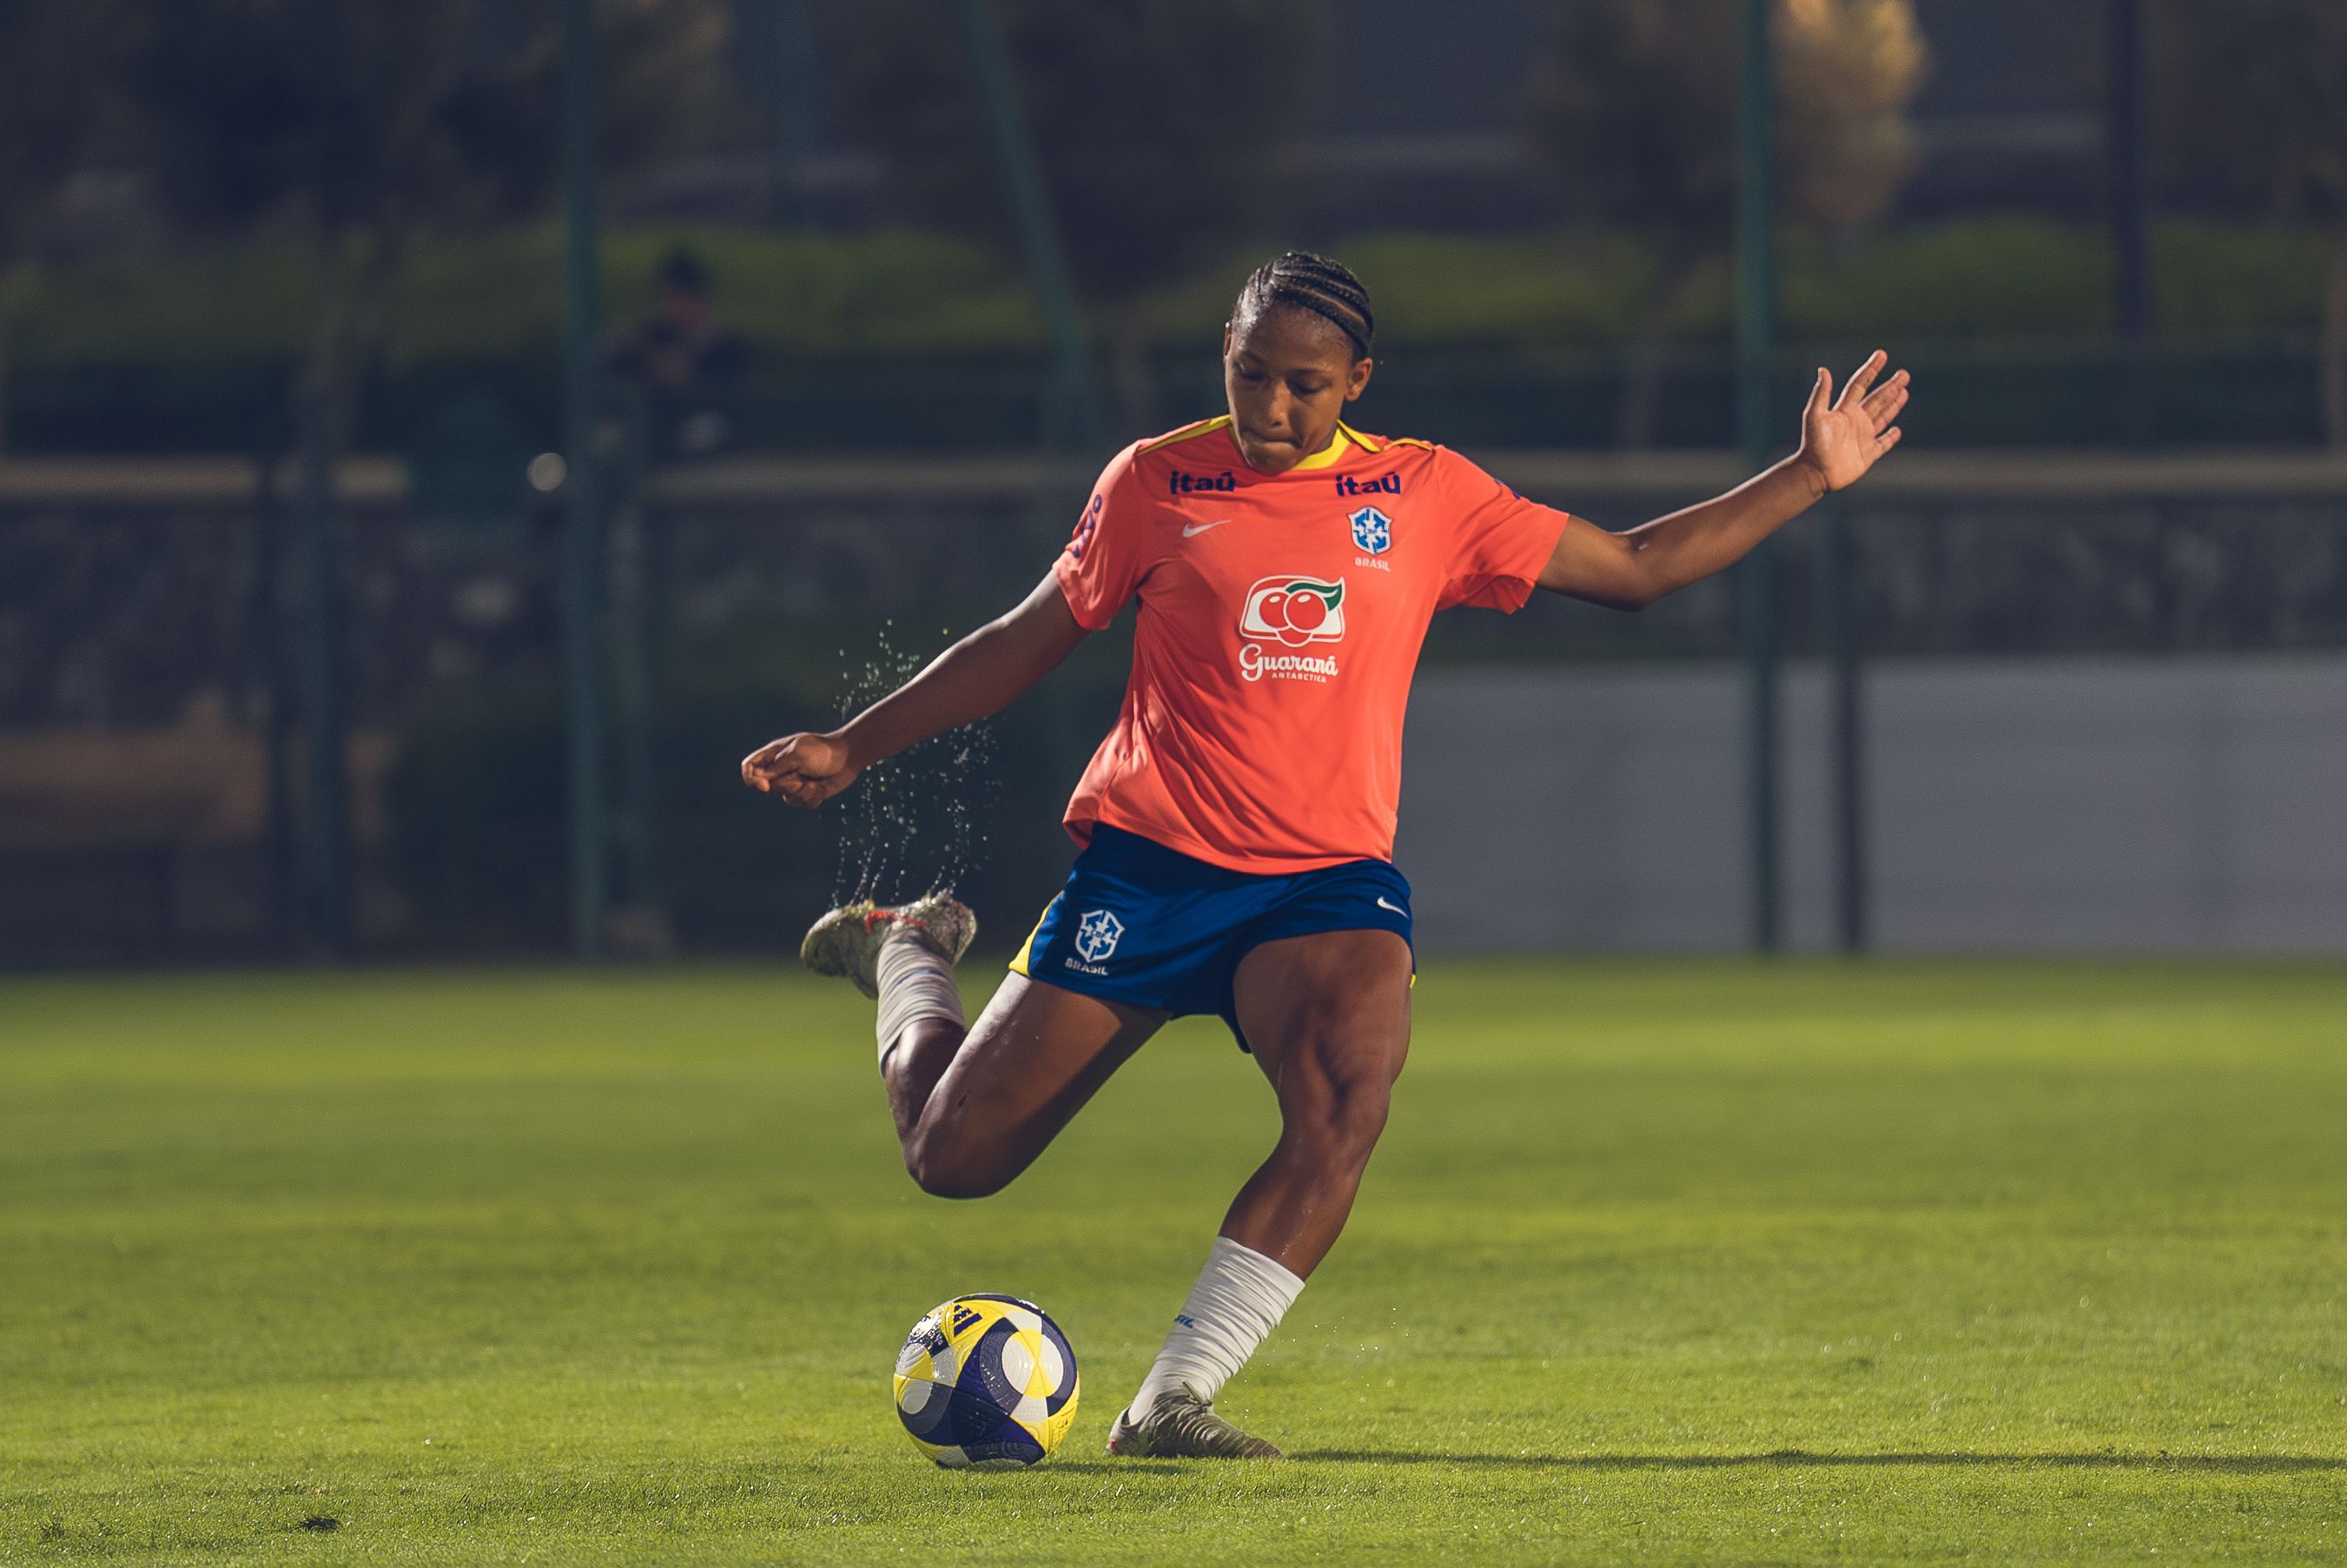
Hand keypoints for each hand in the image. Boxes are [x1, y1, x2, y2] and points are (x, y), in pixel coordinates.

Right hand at [740, 731, 859, 808]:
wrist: (849, 757)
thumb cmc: (823, 751)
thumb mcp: (798, 754)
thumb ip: (778, 766)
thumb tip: (761, 779)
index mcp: (775, 754)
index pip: (750, 766)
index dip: (751, 778)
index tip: (764, 785)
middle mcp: (782, 769)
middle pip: (768, 787)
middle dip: (786, 786)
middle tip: (801, 777)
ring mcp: (794, 781)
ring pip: (786, 798)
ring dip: (802, 792)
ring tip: (814, 781)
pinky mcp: (807, 792)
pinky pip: (802, 803)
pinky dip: (812, 797)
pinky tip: (821, 787)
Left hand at [1796, 350, 1908, 493]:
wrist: (1815, 473)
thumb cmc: (1813, 444)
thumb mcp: (1815, 416)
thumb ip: (1821, 394)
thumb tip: (1823, 369)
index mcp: (1844, 410)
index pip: (1860, 384)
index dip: (1871, 369)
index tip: (1882, 355)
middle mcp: (1855, 421)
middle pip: (1877, 399)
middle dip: (1890, 386)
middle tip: (1904, 374)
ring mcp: (1863, 437)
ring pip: (1883, 417)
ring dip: (1894, 405)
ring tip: (1904, 392)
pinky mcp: (1868, 454)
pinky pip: (1883, 444)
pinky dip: (1891, 437)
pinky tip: (1897, 430)